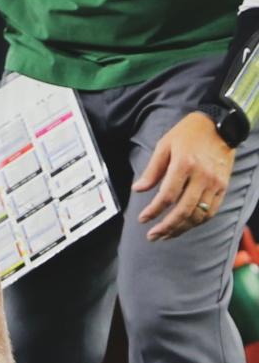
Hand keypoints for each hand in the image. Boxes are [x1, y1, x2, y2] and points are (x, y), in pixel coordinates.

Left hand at [133, 112, 233, 240]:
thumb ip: (152, 170)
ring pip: (198, 215)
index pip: (167, 196)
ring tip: (166, 235)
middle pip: (183, 210)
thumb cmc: (188, 133)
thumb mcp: (164, 145)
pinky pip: (211, 212)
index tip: (142, 219)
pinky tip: (184, 226)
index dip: (153, 211)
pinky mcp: (223, 187)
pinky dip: (197, 222)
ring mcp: (215, 183)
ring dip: (181, 229)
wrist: (219, 126)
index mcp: (184, 164)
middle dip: (166, 227)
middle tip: (152, 236)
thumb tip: (138, 189)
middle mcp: (202, 176)